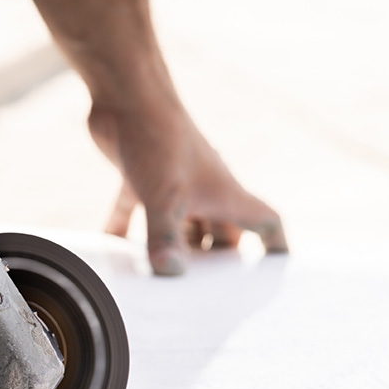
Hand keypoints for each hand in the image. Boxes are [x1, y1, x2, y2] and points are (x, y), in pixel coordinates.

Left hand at [32, 0, 286, 274]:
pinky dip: (125, 231)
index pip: (265, 221)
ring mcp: (172, 184)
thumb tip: (171, 273)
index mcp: (224, 193)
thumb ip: (166, 237)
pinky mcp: (140, 177)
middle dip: (216, 261)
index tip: (274, 274)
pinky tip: (113, 251)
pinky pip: (134, 211)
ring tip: (162, 281)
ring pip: (180, 225)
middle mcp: (204, 190)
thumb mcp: (163, 195)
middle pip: (221, 233)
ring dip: (172, 249)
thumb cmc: (156, 139)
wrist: (126, 95)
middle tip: (206, 293)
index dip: (275, 246)